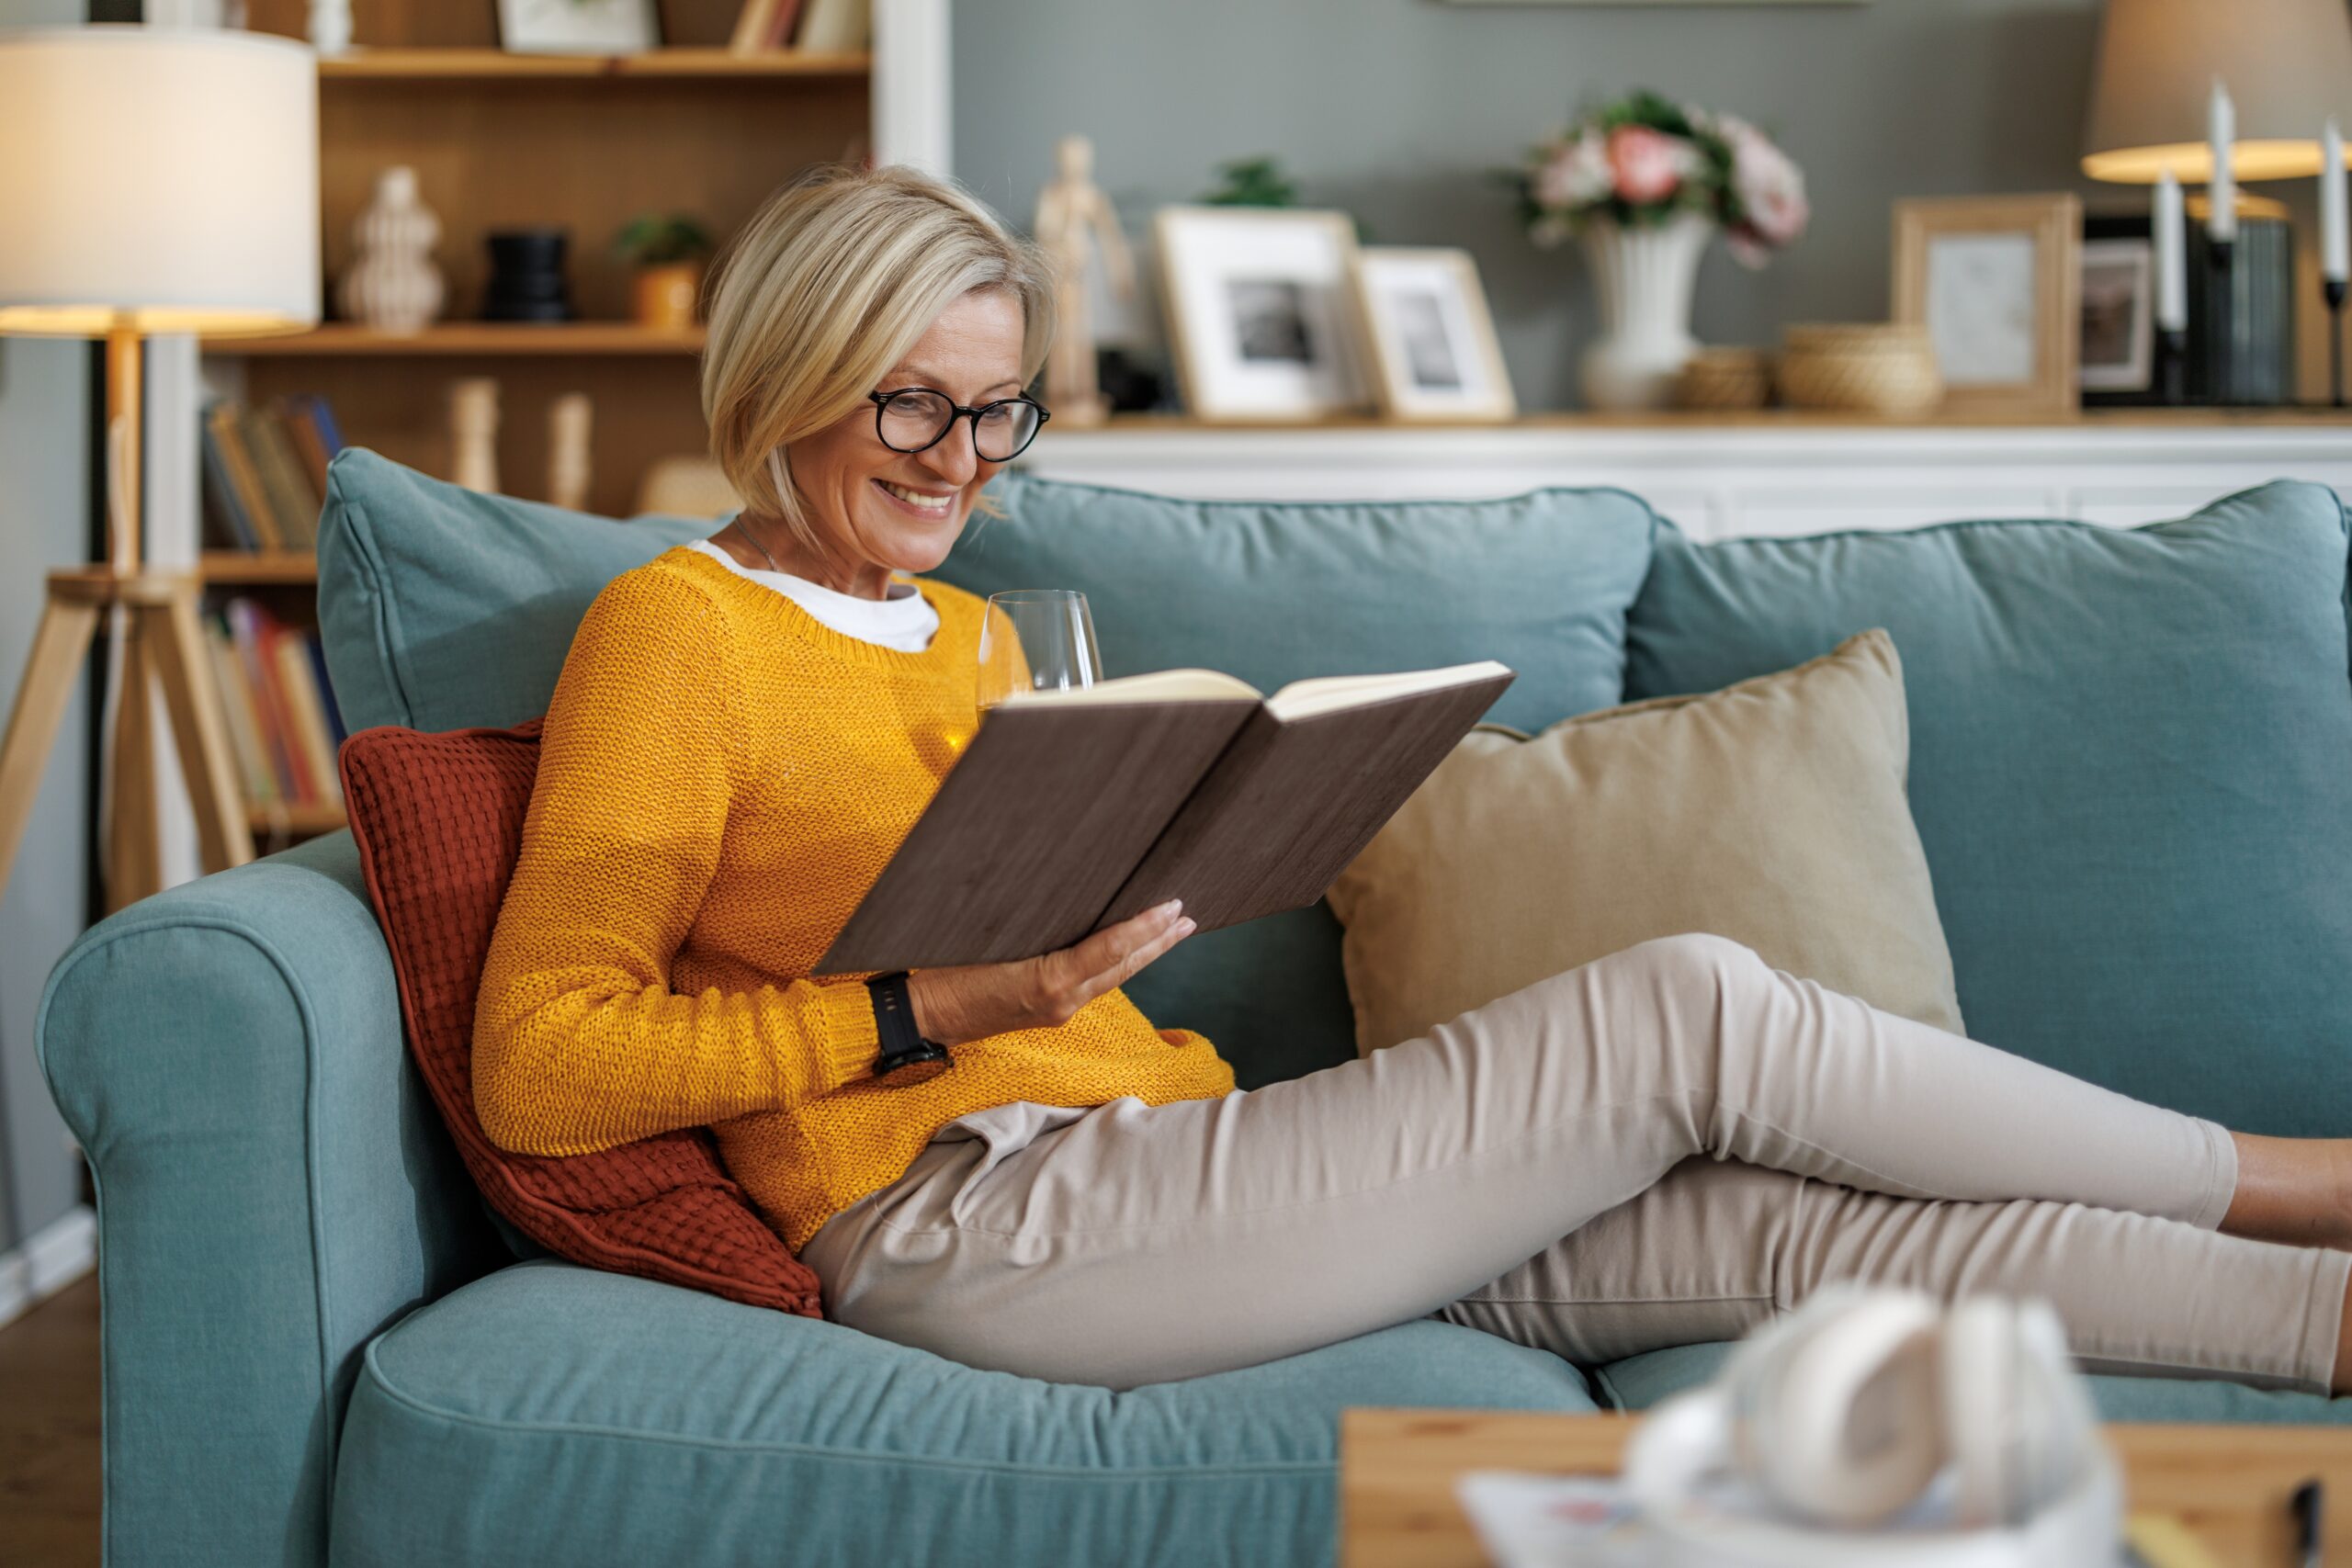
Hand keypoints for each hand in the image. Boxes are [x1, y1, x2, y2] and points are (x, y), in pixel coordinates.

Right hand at [905, 900, 1196, 1045]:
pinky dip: (1116, 964)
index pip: (1111, 949)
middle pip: (1124, 967)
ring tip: (1171, 932)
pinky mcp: (1049, 1011)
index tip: (1173, 906)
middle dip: (1159, 942)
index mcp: (1049, 982)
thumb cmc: (944, 973)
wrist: (921, 1015)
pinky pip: (1093, 983)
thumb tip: (1072, 899)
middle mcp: (1063, 1001)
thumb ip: (1034, 929)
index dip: (1146, 927)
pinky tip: (1126, 952)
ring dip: (1144, 954)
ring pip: (1113, 977)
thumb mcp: (987, 941)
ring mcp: (1058, 1010)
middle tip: (1188, 918)